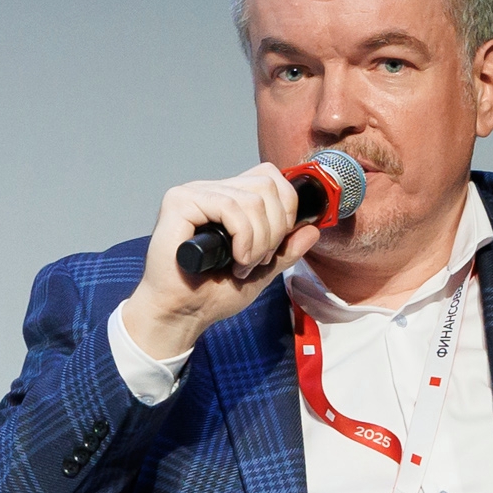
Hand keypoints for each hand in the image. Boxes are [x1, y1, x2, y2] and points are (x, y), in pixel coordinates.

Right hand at [120, 163, 307, 367]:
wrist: (180, 315)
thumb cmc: (210, 295)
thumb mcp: (261, 271)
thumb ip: (285, 250)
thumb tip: (312, 229)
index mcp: (227, 199)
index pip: (270, 178)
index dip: (286, 208)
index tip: (275, 246)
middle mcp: (210, 190)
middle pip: (267, 184)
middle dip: (275, 229)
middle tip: (258, 259)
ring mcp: (193, 193)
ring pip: (253, 199)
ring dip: (258, 240)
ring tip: (243, 265)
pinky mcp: (179, 203)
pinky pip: (230, 207)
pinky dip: (243, 237)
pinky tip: (234, 259)